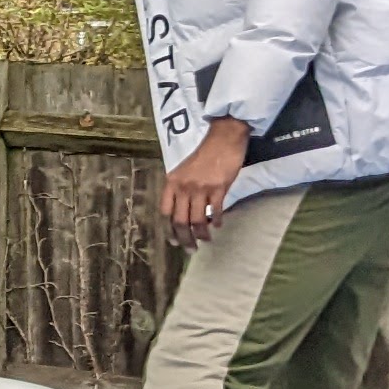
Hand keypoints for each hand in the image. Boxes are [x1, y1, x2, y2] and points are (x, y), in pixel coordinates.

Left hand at [163, 117, 252, 243]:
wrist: (223, 138)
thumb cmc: (205, 155)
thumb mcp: (184, 170)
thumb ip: (181, 189)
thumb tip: (183, 212)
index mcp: (172, 182)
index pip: (165, 211)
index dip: (169, 229)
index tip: (174, 240)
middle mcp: (183, 187)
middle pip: (180, 221)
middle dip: (184, 239)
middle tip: (190, 250)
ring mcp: (201, 188)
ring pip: (197, 220)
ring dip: (202, 234)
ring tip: (206, 240)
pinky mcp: (218, 188)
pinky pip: (216, 211)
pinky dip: (217, 221)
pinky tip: (219, 225)